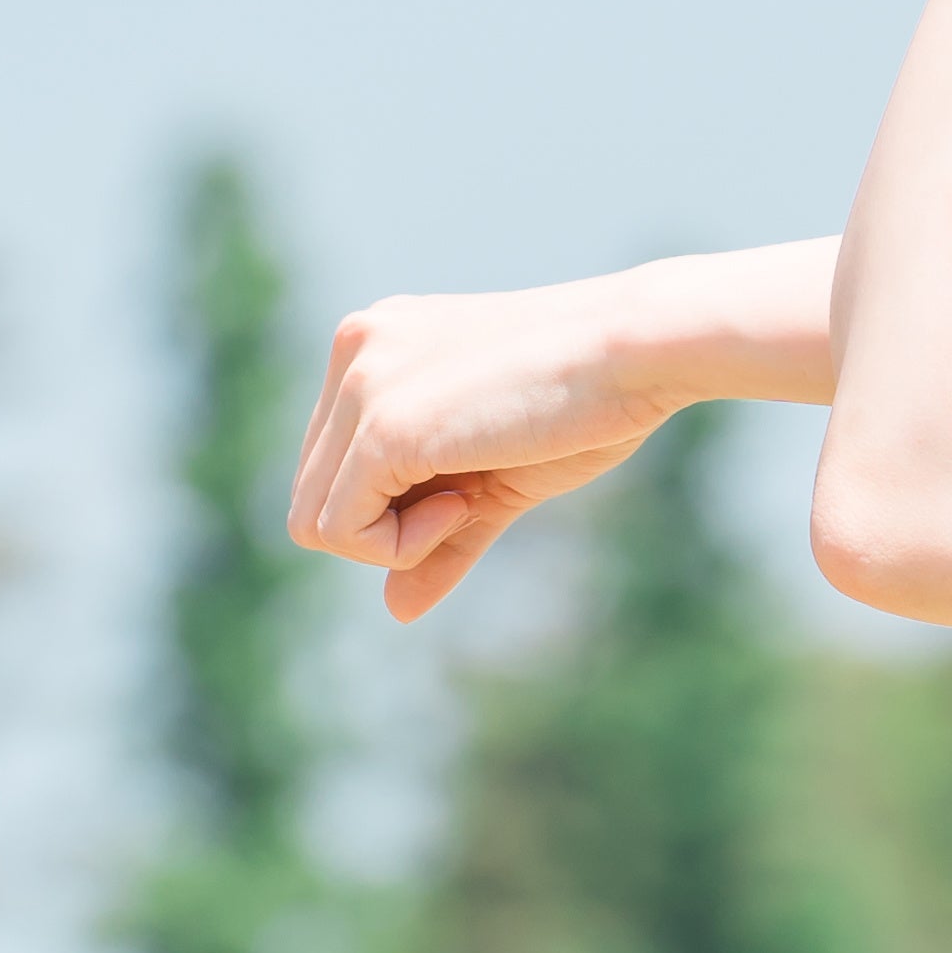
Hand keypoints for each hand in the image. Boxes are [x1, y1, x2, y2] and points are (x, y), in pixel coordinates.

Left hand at [287, 278, 690, 622]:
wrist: (640, 351)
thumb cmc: (588, 402)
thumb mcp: (495, 477)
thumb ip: (439, 534)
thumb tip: (396, 609)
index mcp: (376, 343)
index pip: (330, 462)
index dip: (390, 505)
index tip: (466, 487)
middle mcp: (355, 348)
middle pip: (311, 494)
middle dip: (385, 526)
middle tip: (466, 502)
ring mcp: (362, 382)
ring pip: (313, 519)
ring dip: (390, 541)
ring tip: (465, 502)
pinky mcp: (382, 425)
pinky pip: (341, 530)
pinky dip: (399, 546)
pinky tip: (464, 504)